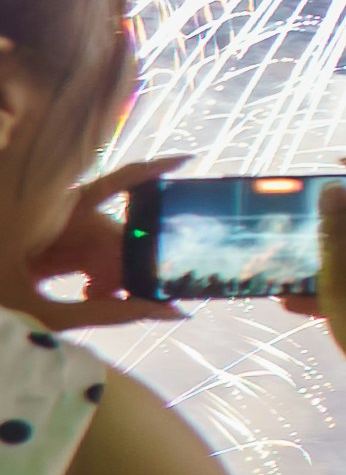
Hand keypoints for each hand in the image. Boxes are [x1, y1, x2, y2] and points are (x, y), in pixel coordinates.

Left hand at [15, 162, 178, 334]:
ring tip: (97, 298)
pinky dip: (85, 267)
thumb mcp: (46, 315)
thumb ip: (110, 313)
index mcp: (42, 217)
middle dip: (122, 257)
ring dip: (103, 266)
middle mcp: (41, 210)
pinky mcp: (31, 239)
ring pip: (89, 235)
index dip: (148, 170)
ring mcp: (33, 222)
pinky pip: (70, 246)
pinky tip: (86, 291)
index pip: (107, 186)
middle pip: (103, 221)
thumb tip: (173, 312)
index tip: (186, 159)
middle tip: (128, 292)